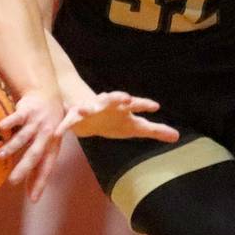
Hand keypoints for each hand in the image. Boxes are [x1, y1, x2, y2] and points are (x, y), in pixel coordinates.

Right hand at [0, 89, 65, 199]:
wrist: (47, 94)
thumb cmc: (45, 126)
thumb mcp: (46, 146)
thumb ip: (37, 168)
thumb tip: (32, 196)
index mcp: (52, 146)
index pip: (47, 167)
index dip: (40, 182)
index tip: (33, 198)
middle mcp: (46, 135)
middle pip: (35, 154)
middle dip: (24, 168)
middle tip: (12, 181)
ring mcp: (37, 122)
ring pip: (24, 137)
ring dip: (12, 146)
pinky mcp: (28, 110)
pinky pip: (17, 117)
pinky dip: (9, 122)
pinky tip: (0, 128)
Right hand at [59, 91, 179, 141]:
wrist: (87, 114)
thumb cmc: (113, 120)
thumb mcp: (134, 127)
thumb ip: (154, 130)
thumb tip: (177, 136)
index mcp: (122, 108)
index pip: (136, 104)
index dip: (144, 104)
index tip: (155, 106)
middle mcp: (106, 105)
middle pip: (113, 99)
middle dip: (117, 98)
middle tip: (125, 98)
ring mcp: (89, 109)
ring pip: (88, 106)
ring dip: (86, 108)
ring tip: (84, 110)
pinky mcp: (74, 116)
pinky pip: (68, 121)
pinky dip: (63, 125)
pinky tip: (58, 132)